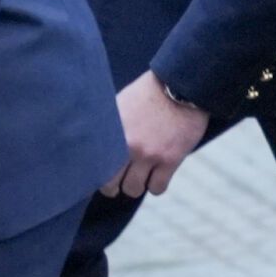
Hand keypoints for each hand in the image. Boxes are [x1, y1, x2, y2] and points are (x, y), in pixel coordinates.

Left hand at [101, 70, 210, 197]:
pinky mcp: (171, 159)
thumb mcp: (119, 105)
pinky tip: (157, 176)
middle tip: (119, 182)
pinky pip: (157, 188)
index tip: (102, 175)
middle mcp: (127, 146)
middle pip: (111, 185)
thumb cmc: (148, 94)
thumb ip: (108, 127)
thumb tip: (95, 144)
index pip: (94, 167)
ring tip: (141, 176)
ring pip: (134, 189)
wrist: (181, 87)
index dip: (96, 175)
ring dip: (136, 185)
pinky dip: (156, 186)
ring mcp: (149, 154)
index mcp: (112, 133)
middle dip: (114, 186)